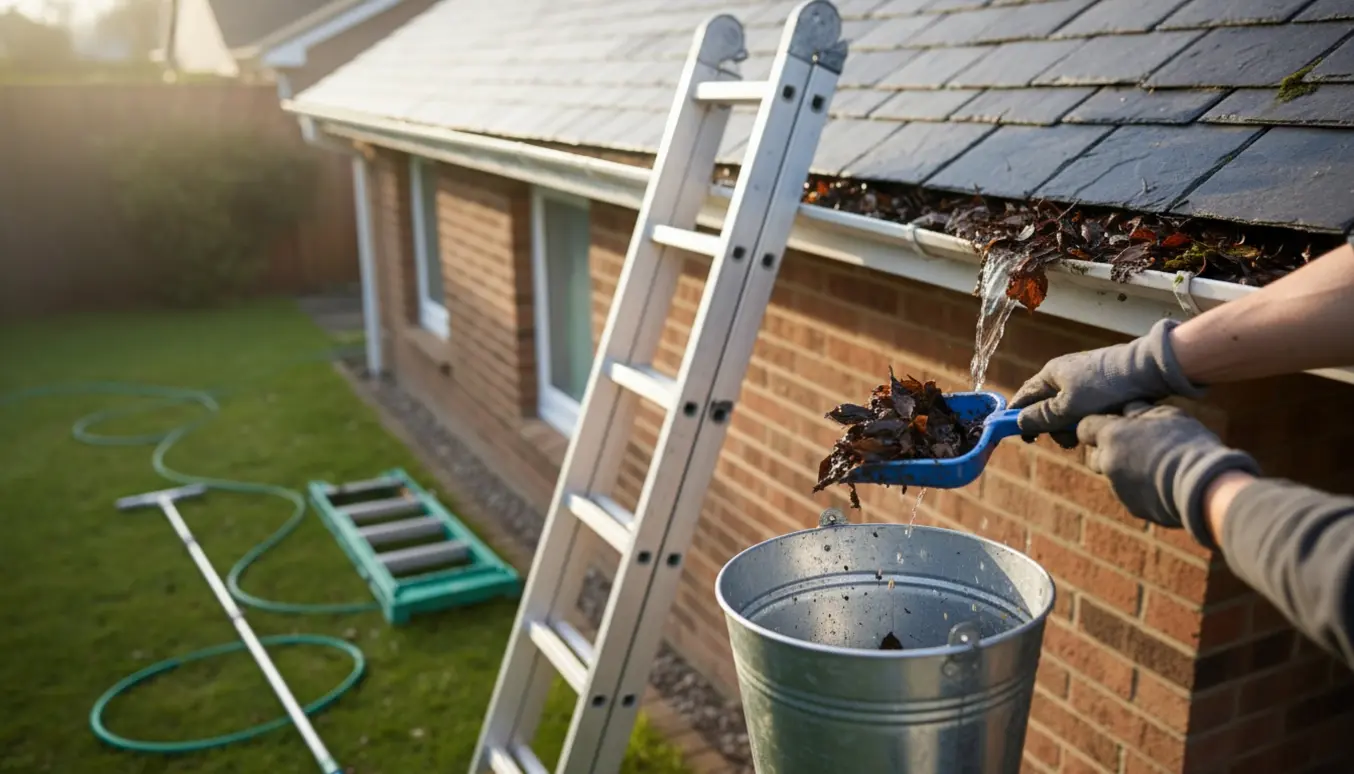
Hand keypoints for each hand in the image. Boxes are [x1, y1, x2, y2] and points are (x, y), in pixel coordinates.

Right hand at [1010, 318, 1204, 447]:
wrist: (1148, 370)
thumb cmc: (1104, 387)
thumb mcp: (1068, 407)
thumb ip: (1041, 416)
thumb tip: (1018, 422)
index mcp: (1050, 374)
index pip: (1024, 396)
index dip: (1017, 416)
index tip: (1018, 436)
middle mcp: (1064, 374)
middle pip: (1047, 407)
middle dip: (1053, 427)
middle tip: (1067, 441)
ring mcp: (1085, 380)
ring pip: (1068, 410)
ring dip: (1073, 426)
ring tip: (1086, 434)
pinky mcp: (1103, 386)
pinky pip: (1086, 407)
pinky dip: (1089, 419)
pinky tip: (1101, 424)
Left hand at [1077, 402, 1260, 548]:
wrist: (1202, 486)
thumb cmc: (1186, 442)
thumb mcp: (1166, 414)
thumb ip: (1139, 411)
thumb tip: (1128, 410)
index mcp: (1111, 436)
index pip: (1084, 428)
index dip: (1097, 426)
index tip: (1113, 425)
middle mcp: (1108, 463)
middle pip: (1095, 456)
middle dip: (1108, 452)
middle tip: (1135, 446)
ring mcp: (1118, 489)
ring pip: (1114, 477)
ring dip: (1127, 471)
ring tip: (1157, 466)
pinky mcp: (1133, 508)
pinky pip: (1131, 495)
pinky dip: (1142, 489)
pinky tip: (1166, 484)